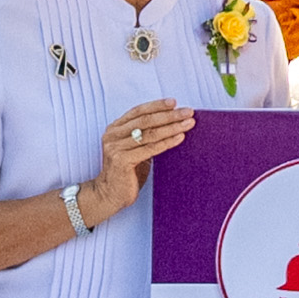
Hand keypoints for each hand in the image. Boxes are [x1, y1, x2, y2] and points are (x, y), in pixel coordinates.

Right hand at [83, 97, 197, 227]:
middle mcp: (112, 135)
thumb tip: (172, 121)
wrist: (109, 195)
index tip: (175, 102)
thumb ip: (144, 135)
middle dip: (169, 115)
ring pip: (149, 133)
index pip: (138, 111)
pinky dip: (167, 142)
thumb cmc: (127, 172)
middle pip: (145, 120)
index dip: (157, 105)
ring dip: (172, 126)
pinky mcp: (121, 160)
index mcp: (115, 128)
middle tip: (188, 112)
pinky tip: (180, 137)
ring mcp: (115, 147)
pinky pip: (149, 149)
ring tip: (189, 123)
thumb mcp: (135, 149)